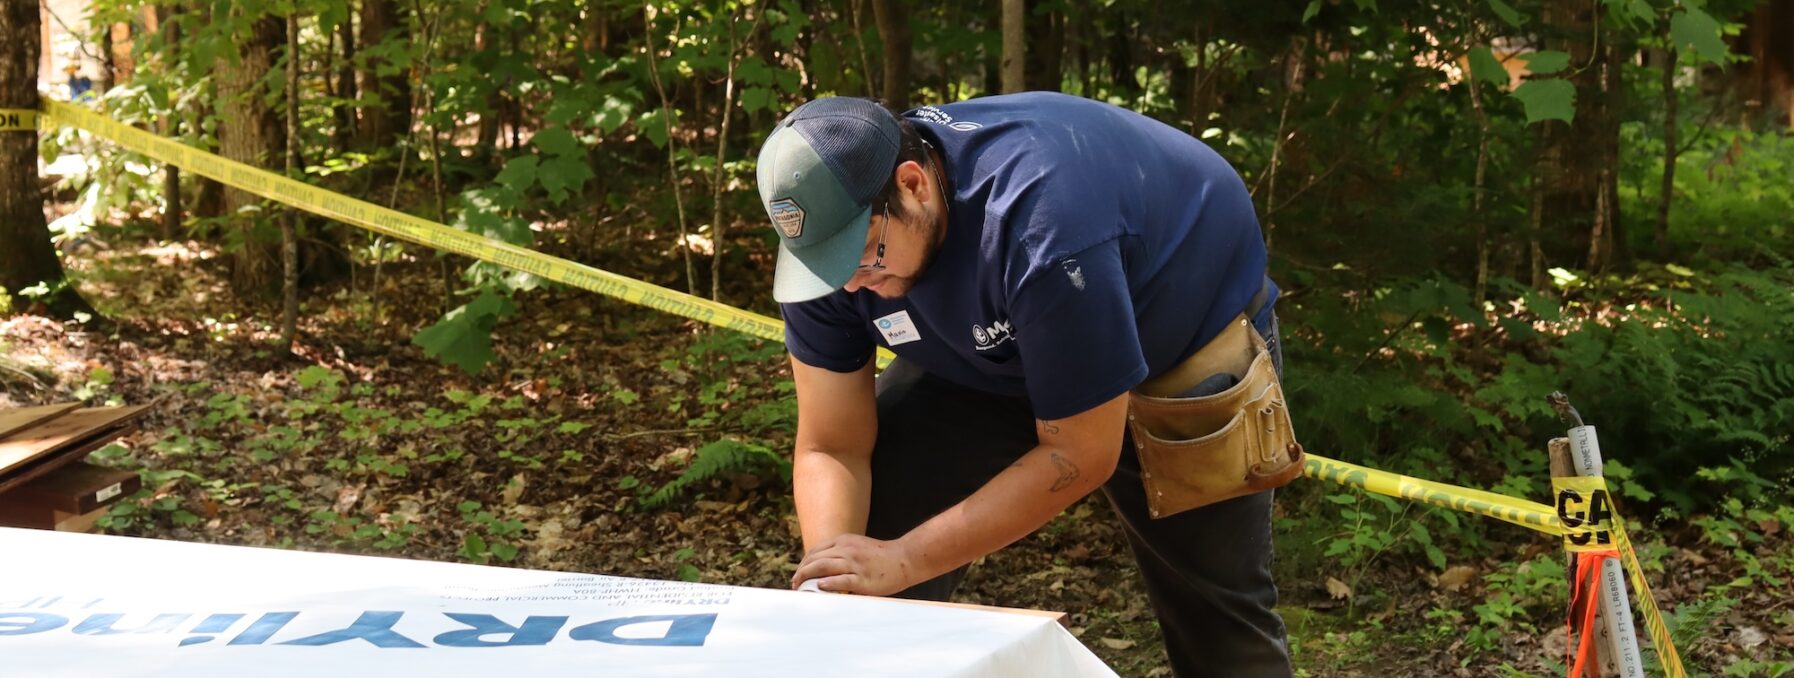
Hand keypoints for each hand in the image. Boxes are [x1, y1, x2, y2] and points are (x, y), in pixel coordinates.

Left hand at [791, 534, 920, 595]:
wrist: (905, 559)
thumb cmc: (880, 557)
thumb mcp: (857, 547)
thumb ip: (841, 553)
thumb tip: (822, 569)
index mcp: (844, 541)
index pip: (815, 551)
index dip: (803, 564)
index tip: (798, 576)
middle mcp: (847, 550)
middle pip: (816, 559)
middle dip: (801, 572)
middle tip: (795, 585)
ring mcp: (855, 564)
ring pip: (824, 567)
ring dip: (808, 577)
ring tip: (800, 587)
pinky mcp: (863, 578)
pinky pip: (842, 579)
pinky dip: (829, 583)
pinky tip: (820, 586)